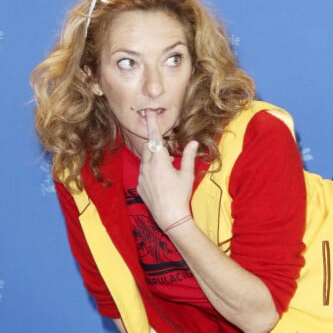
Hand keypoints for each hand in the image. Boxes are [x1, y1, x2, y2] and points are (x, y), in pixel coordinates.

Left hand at [137, 110, 197, 230]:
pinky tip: (161, 180)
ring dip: (153, 158)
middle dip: (155, 144)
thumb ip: (188, 156)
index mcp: (159, 161)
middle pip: (148, 148)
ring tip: (167, 166)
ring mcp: (141, 178)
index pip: (154, 138)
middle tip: (166, 148)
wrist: (169, 217)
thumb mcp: (187, 174)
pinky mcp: (139, 187)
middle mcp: (147, 167)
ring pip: (145, 160)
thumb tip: (193, 142)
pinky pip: (143, 173)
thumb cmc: (180, 195)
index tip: (148, 114)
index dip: (151, 125)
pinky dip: (150, 170)